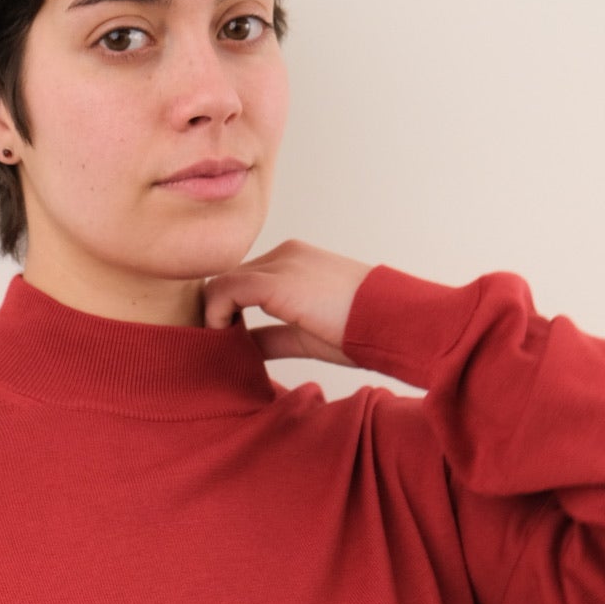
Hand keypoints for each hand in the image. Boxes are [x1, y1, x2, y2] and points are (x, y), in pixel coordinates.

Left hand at [201, 238, 375, 364]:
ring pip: (221, 282)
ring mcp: (280, 264)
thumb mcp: (306, 334)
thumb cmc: (360, 332)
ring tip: (219, 347)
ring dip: (213, 316)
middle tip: (216, 347)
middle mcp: (284, 255)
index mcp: (294, 262)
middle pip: (229, 280)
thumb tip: (243, 348)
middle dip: (216, 313)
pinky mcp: (276, 281)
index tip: (225, 343)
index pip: (244, 281)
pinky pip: (226, 291)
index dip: (228, 313)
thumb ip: (272, 335)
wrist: (391, 321)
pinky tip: (223, 340)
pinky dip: (215, 316)